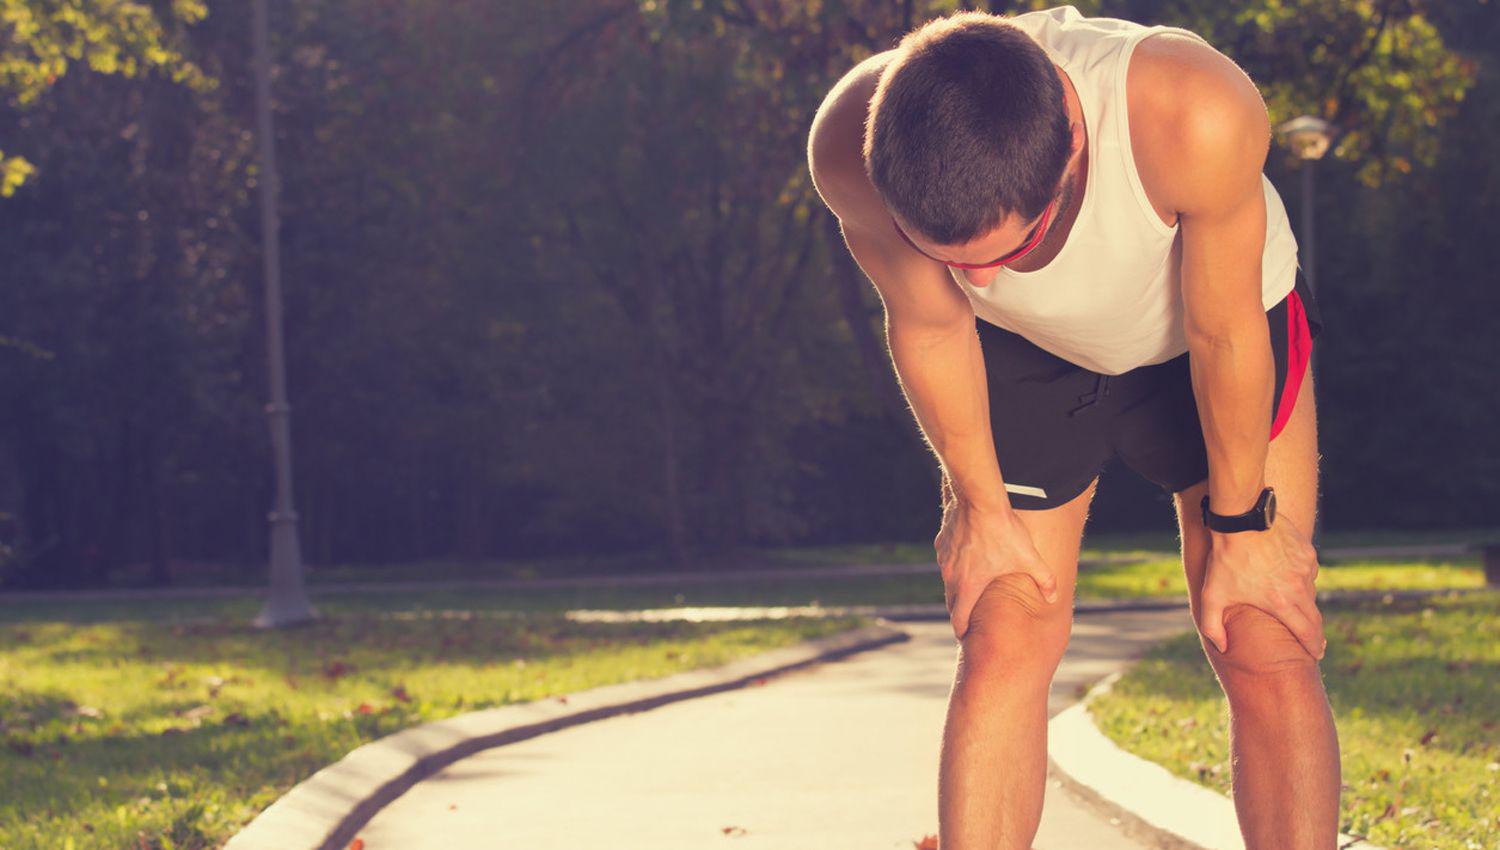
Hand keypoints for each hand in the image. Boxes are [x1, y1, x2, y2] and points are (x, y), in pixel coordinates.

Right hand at [935, 496, 1058, 640]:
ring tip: (971, 586)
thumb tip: (1055, 597)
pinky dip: (955, 563)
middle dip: (960, 612)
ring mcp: (944, 558)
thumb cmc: (1004, 531)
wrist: (980, 499)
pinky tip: (967, 556)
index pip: (959, 618)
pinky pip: (947, 559)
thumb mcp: (1029, 558)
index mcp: (969, 586)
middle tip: (969, 620)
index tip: (966, 637)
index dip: (963, 631)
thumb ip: (1044, 580)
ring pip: (948, 579)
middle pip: (951, 602)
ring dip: (957, 586)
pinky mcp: (942, 541)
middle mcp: (951, 576)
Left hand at [1198, 513, 1323, 659]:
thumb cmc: (1224, 559)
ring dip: (1305, 602)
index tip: (1317, 655)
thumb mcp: (1212, 595)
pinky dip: (1301, 577)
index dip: (1314, 647)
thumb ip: (1212, 626)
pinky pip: (1308, 570)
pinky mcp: (1306, 551)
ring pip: (1310, 591)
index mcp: (1281, 603)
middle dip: (1316, 633)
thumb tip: (1221, 647)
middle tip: (1316, 643)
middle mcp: (1299, 587)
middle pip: (1315, 617)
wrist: (1240, 519)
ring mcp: (1305, 568)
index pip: (1307, 633)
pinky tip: (1289, 578)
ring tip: (1296, 609)